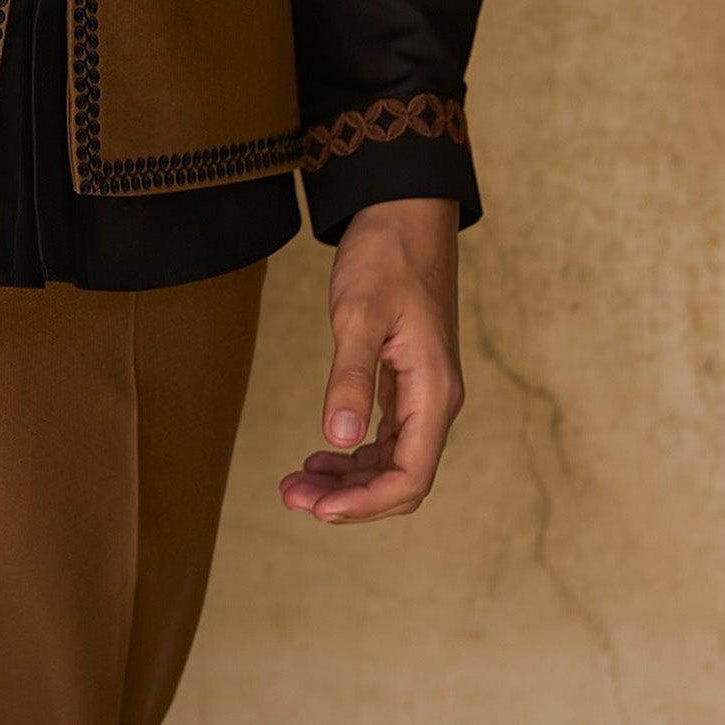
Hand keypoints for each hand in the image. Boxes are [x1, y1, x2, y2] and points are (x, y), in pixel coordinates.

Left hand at [280, 198, 462, 525]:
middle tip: (289, 495)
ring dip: (346, 483)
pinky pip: (386, 441)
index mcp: (433, 392)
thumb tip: (339, 440)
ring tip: (293, 483)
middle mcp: (435, 402)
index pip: (410, 477)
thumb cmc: (385, 258)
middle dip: (348, 500)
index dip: (365, 504)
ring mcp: (423, 395)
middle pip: (401, 481)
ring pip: (391, 464)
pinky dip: (353, 458)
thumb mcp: (358, 316)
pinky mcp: (406, 384)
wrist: (403, 215)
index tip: (317, 508)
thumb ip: (350, 379)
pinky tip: (319, 457)